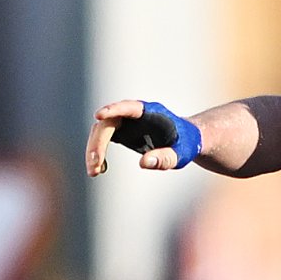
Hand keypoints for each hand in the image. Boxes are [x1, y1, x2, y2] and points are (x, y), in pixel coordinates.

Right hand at [85, 100, 201, 174]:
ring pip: (101, 131)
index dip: (114, 110)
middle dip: (98, 142)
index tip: (99, 115)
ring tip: (93, 172)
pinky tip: (99, 170)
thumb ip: (165, 158)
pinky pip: (102, 139)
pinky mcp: (121, 132)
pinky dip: (98, 154)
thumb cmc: (186, 144)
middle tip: (95, 166)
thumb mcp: (181, 154)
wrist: (187, 140)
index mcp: (151, 112)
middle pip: (108, 123)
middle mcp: (134, 114)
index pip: (129, 107)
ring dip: (94, 149)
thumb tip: (143, 163)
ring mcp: (126, 122)